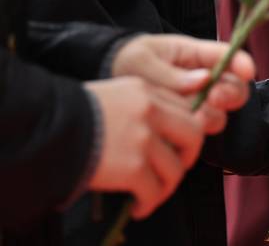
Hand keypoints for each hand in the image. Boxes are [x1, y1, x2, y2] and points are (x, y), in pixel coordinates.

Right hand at [85, 78, 205, 218]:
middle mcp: (151, 112)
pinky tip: (139, 206)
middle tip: (175, 168)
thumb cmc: (73, 115)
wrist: (46, 128)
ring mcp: (143, 139)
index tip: (179, 146)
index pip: (186, 109)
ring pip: (175, 168)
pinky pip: (154, 191)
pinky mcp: (133, 167)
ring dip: (167, 187)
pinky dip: (149, 203)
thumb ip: (142, 107)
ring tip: (153, 194)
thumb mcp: (115, 95)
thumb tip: (163, 134)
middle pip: (193, 134)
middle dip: (188, 156)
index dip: (186, 131)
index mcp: (147, 91)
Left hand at [112, 35, 254, 132]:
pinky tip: (178, 130)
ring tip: (190, 115)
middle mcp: (206, 81)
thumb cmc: (128, 63)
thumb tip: (203, 80)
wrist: (110, 85)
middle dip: (230, 94)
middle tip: (214, 97)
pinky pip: (202, 131)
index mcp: (196, 55)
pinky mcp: (191, 124)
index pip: (228, 56)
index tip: (247, 71)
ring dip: (210, 115)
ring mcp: (201, 104)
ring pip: (221, 114)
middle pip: (236, 89)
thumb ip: (169, 73)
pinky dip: (194, 132)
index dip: (242, 63)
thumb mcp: (141, 61)